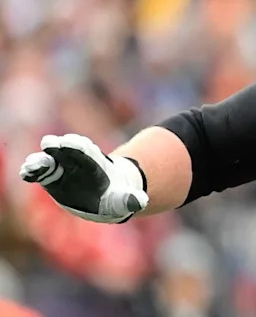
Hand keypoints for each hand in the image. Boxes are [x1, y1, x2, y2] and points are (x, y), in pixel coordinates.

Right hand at [20, 134, 147, 223]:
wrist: (106, 195)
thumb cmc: (116, 197)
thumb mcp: (125, 199)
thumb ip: (131, 200)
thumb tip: (141, 202)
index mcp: (98, 165)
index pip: (89, 153)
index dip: (80, 147)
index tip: (69, 142)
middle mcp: (79, 163)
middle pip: (68, 152)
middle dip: (60, 147)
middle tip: (50, 143)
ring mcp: (64, 169)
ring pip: (51, 161)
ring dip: (41, 161)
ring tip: (31, 165)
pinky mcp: (52, 178)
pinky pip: (41, 174)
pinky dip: (33, 172)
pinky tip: (25, 173)